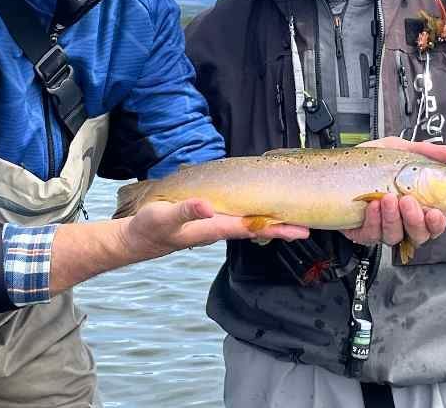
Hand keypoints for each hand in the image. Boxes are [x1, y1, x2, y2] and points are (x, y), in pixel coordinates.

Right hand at [119, 198, 309, 260]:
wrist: (137, 239)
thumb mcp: (164, 218)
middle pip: (257, 228)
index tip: (298, 229)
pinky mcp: (210, 222)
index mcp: (213, 227)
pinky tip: (263, 213)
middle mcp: (219, 228)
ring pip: (250, 225)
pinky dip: (255, 218)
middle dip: (282, 229)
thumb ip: (186, 211)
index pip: (251, 227)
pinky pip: (238, 220)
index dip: (275, 227)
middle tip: (307, 228)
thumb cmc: (149, 228)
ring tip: (293, 222)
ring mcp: (216, 227)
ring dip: (271, 224)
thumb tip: (207, 206)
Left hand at [342, 137, 445, 246]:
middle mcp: (401, 221)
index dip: (438, 223)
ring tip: (387, 198)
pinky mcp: (361, 232)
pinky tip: (372, 205)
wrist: (337, 165)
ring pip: (394, 236)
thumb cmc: (369, 162)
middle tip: (408, 200)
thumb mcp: (397, 150)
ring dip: (393, 218)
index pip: (434, 223)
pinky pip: (371, 234)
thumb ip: (424, 151)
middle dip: (415, 220)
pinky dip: (373, 220)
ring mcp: (381, 228)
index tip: (436, 212)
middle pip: (418, 235)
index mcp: (416, 205)